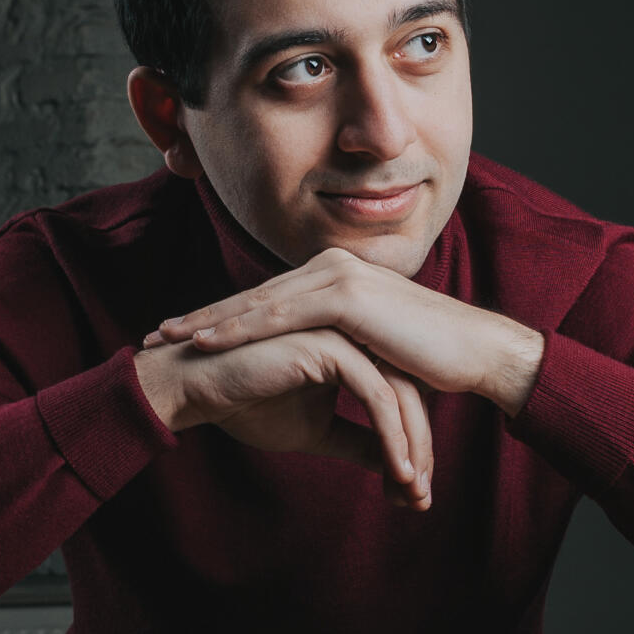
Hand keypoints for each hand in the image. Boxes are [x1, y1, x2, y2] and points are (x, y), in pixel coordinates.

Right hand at [134, 325, 432, 507]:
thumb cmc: (247, 402)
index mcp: (355, 347)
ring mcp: (345, 336)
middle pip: (411, 394)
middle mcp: (355, 336)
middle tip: (422, 498)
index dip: (412, 445)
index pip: (402, 394)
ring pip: (401, 396)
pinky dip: (391, 438)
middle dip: (420, 450)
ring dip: (412, 449)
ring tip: (413, 493)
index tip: (415, 493)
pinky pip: (377, 397)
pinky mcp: (331, 347)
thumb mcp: (316, 431)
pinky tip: (397, 473)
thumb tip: (393, 468)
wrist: (197, 388)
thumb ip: (356, 440)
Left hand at [143, 247, 545, 418]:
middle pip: (250, 296)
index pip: (266, 299)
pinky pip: (279, 315)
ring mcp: (337, 276)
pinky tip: (206, 343)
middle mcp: (330, 267)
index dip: (221, 318)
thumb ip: (339, 346)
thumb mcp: (371, 349)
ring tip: (168, 339)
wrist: (477, 354)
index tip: (183, 336)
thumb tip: (316, 366)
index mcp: (335, 277)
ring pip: (256, 302)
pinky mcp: (345, 296)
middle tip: (156, 335)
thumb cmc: (431, 360)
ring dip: (207, 322)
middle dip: (201, 317)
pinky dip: (238, 329)